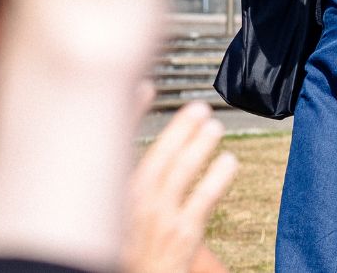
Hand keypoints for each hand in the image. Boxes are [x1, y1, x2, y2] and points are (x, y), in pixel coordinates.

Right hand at [123, 101, 238, 272]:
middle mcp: (128, 205)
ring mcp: (156, 219)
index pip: (114, 147)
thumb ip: (119, 181)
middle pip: (154, 157)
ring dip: (199, 146)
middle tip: (198, 107)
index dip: (128, 113)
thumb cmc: (120, 248)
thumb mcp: (108, 214)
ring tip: (215, 126)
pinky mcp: (181, 235)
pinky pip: (204, 198)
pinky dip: (218, 176)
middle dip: (177, 128)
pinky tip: (230, 160)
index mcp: (106, 196)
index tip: (144, 88)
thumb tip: (132, 147)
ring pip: (180, 173)